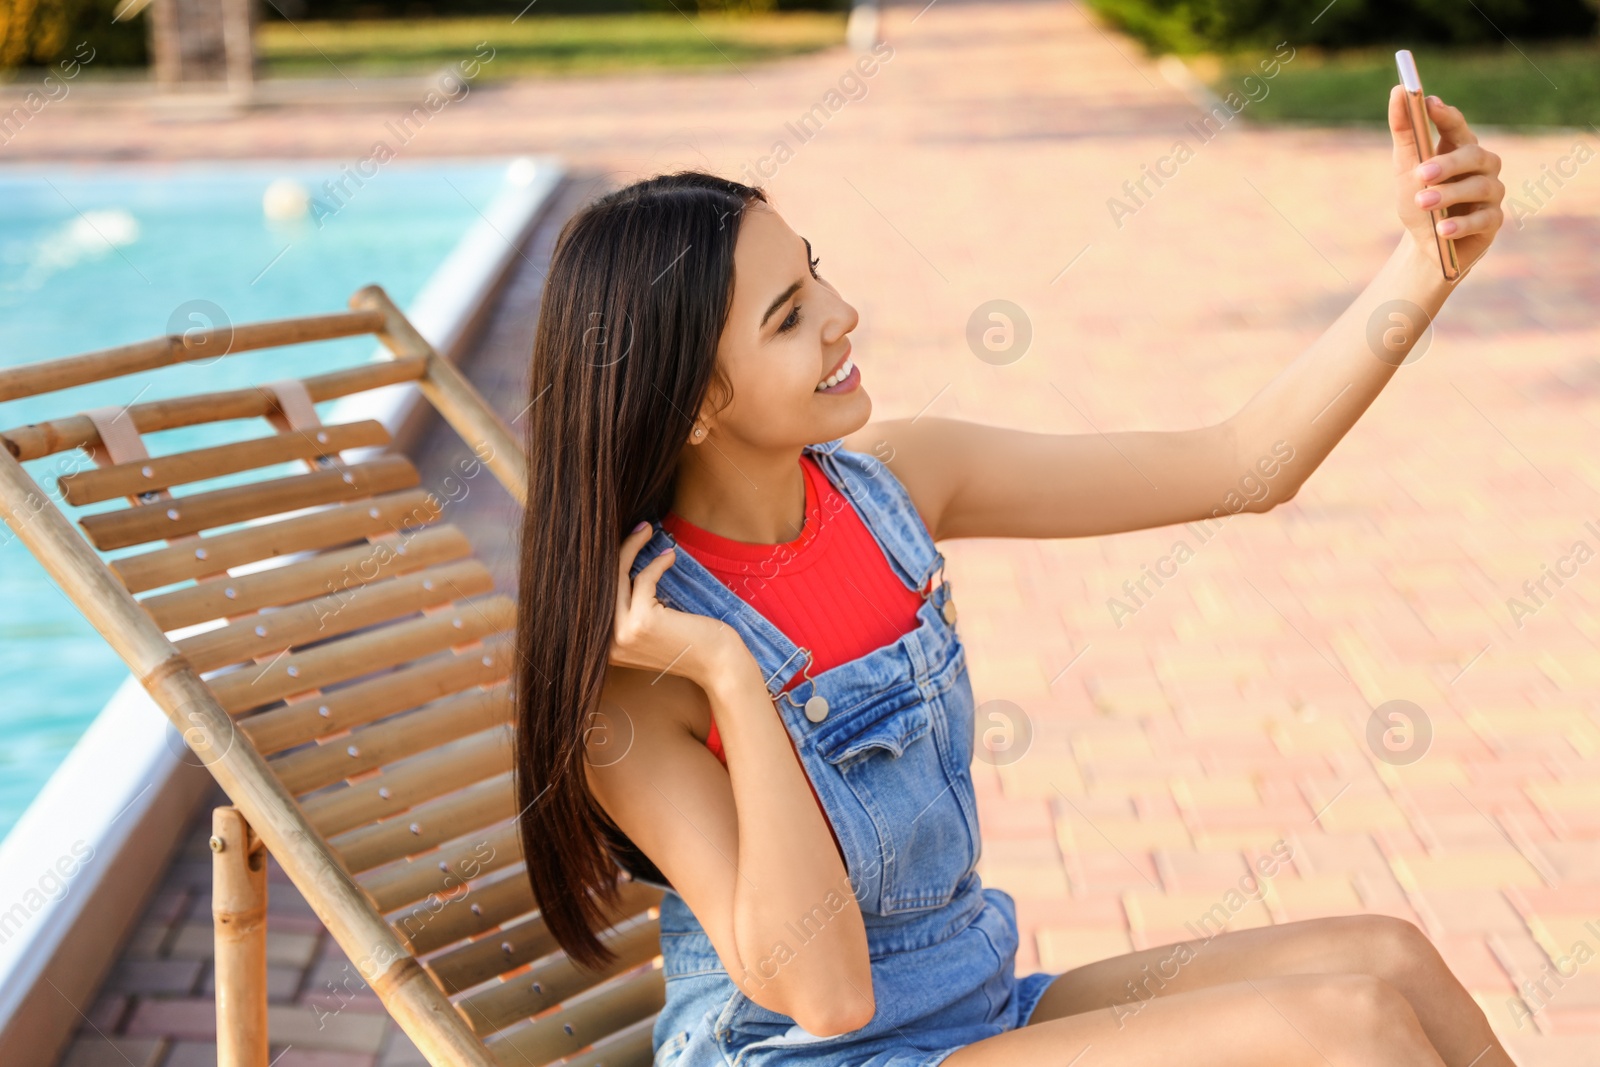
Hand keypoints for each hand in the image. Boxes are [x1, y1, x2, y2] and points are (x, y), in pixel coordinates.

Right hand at [611, 522, 739, 684]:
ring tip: (649, 531)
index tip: (625, 541)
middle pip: (604, 584)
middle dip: (621, 550)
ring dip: (634, 547)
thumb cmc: (690, 642)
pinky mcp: (641, 623)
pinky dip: (657, 564)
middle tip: (640, 527)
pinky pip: (643, 580)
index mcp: (608, 647)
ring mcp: (622, 635)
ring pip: (619, 578)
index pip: (601, 596)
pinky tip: (670, 557)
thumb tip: (624, 565)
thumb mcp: (652, 626)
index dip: (610, 565)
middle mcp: (608, 644)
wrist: (718, 664)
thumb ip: (632, 607)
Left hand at [1388, 85, 1503, 277]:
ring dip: (1449, 195)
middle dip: (1447, 164)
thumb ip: (1404, 131)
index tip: (1429, 104)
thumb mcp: (1406, 168)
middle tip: (1421, 173)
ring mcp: (1491, 193)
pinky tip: (1442, 230)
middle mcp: (1482, 166)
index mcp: (1460, 149)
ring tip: (1422, 203)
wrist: (1427, 246)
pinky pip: (1483, 219)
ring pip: (1478, 186)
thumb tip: (1397, 90)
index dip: (1446, 115)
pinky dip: (1461, 225)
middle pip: (1472, 156)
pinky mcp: (1493, 221)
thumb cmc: (1419, 200)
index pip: (1458, 126)